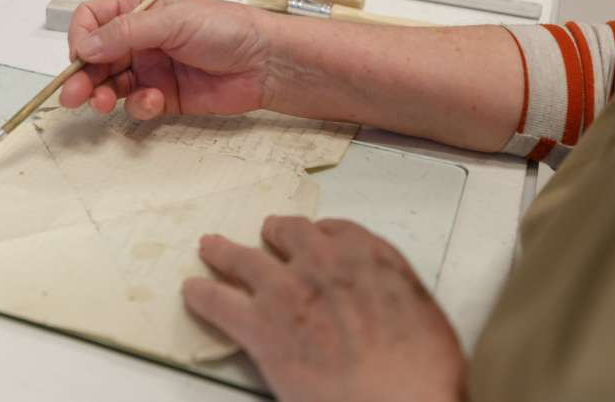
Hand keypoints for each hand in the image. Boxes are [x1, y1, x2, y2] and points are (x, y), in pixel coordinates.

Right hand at [60, 0, 273, 118]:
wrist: (266, 63)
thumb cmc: (225, 28)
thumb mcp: (172, 21)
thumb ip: (126, 33)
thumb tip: (84, 45)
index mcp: (139, 10)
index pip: (92, 20)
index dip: (81, 38)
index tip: (81, 55)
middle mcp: (140, 39)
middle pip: (95, 57)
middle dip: (82, 75)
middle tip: (72, 96)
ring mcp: (151, 68)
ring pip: (111, 84)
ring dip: (101, 94)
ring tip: (101, 104)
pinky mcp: (165, 96)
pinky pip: (137, 104)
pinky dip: (138, 106)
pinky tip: (154, 102)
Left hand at [183, 217, 466, 401]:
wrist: (397, 400)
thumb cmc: (423, 369)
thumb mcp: (423, 313)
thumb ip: (391, 294)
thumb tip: (383, 305)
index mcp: (368, 254)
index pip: (336, 229)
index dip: (321, 235)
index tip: (316, 239)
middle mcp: (322, 260)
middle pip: (287, 232)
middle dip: (275, 233)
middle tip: (267, 235)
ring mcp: (285, 290)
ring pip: (243, 258)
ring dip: (224, 252)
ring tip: (210, 248)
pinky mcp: (258, 326)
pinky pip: (217, 301)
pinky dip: (201, 295)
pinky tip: (191, 291)